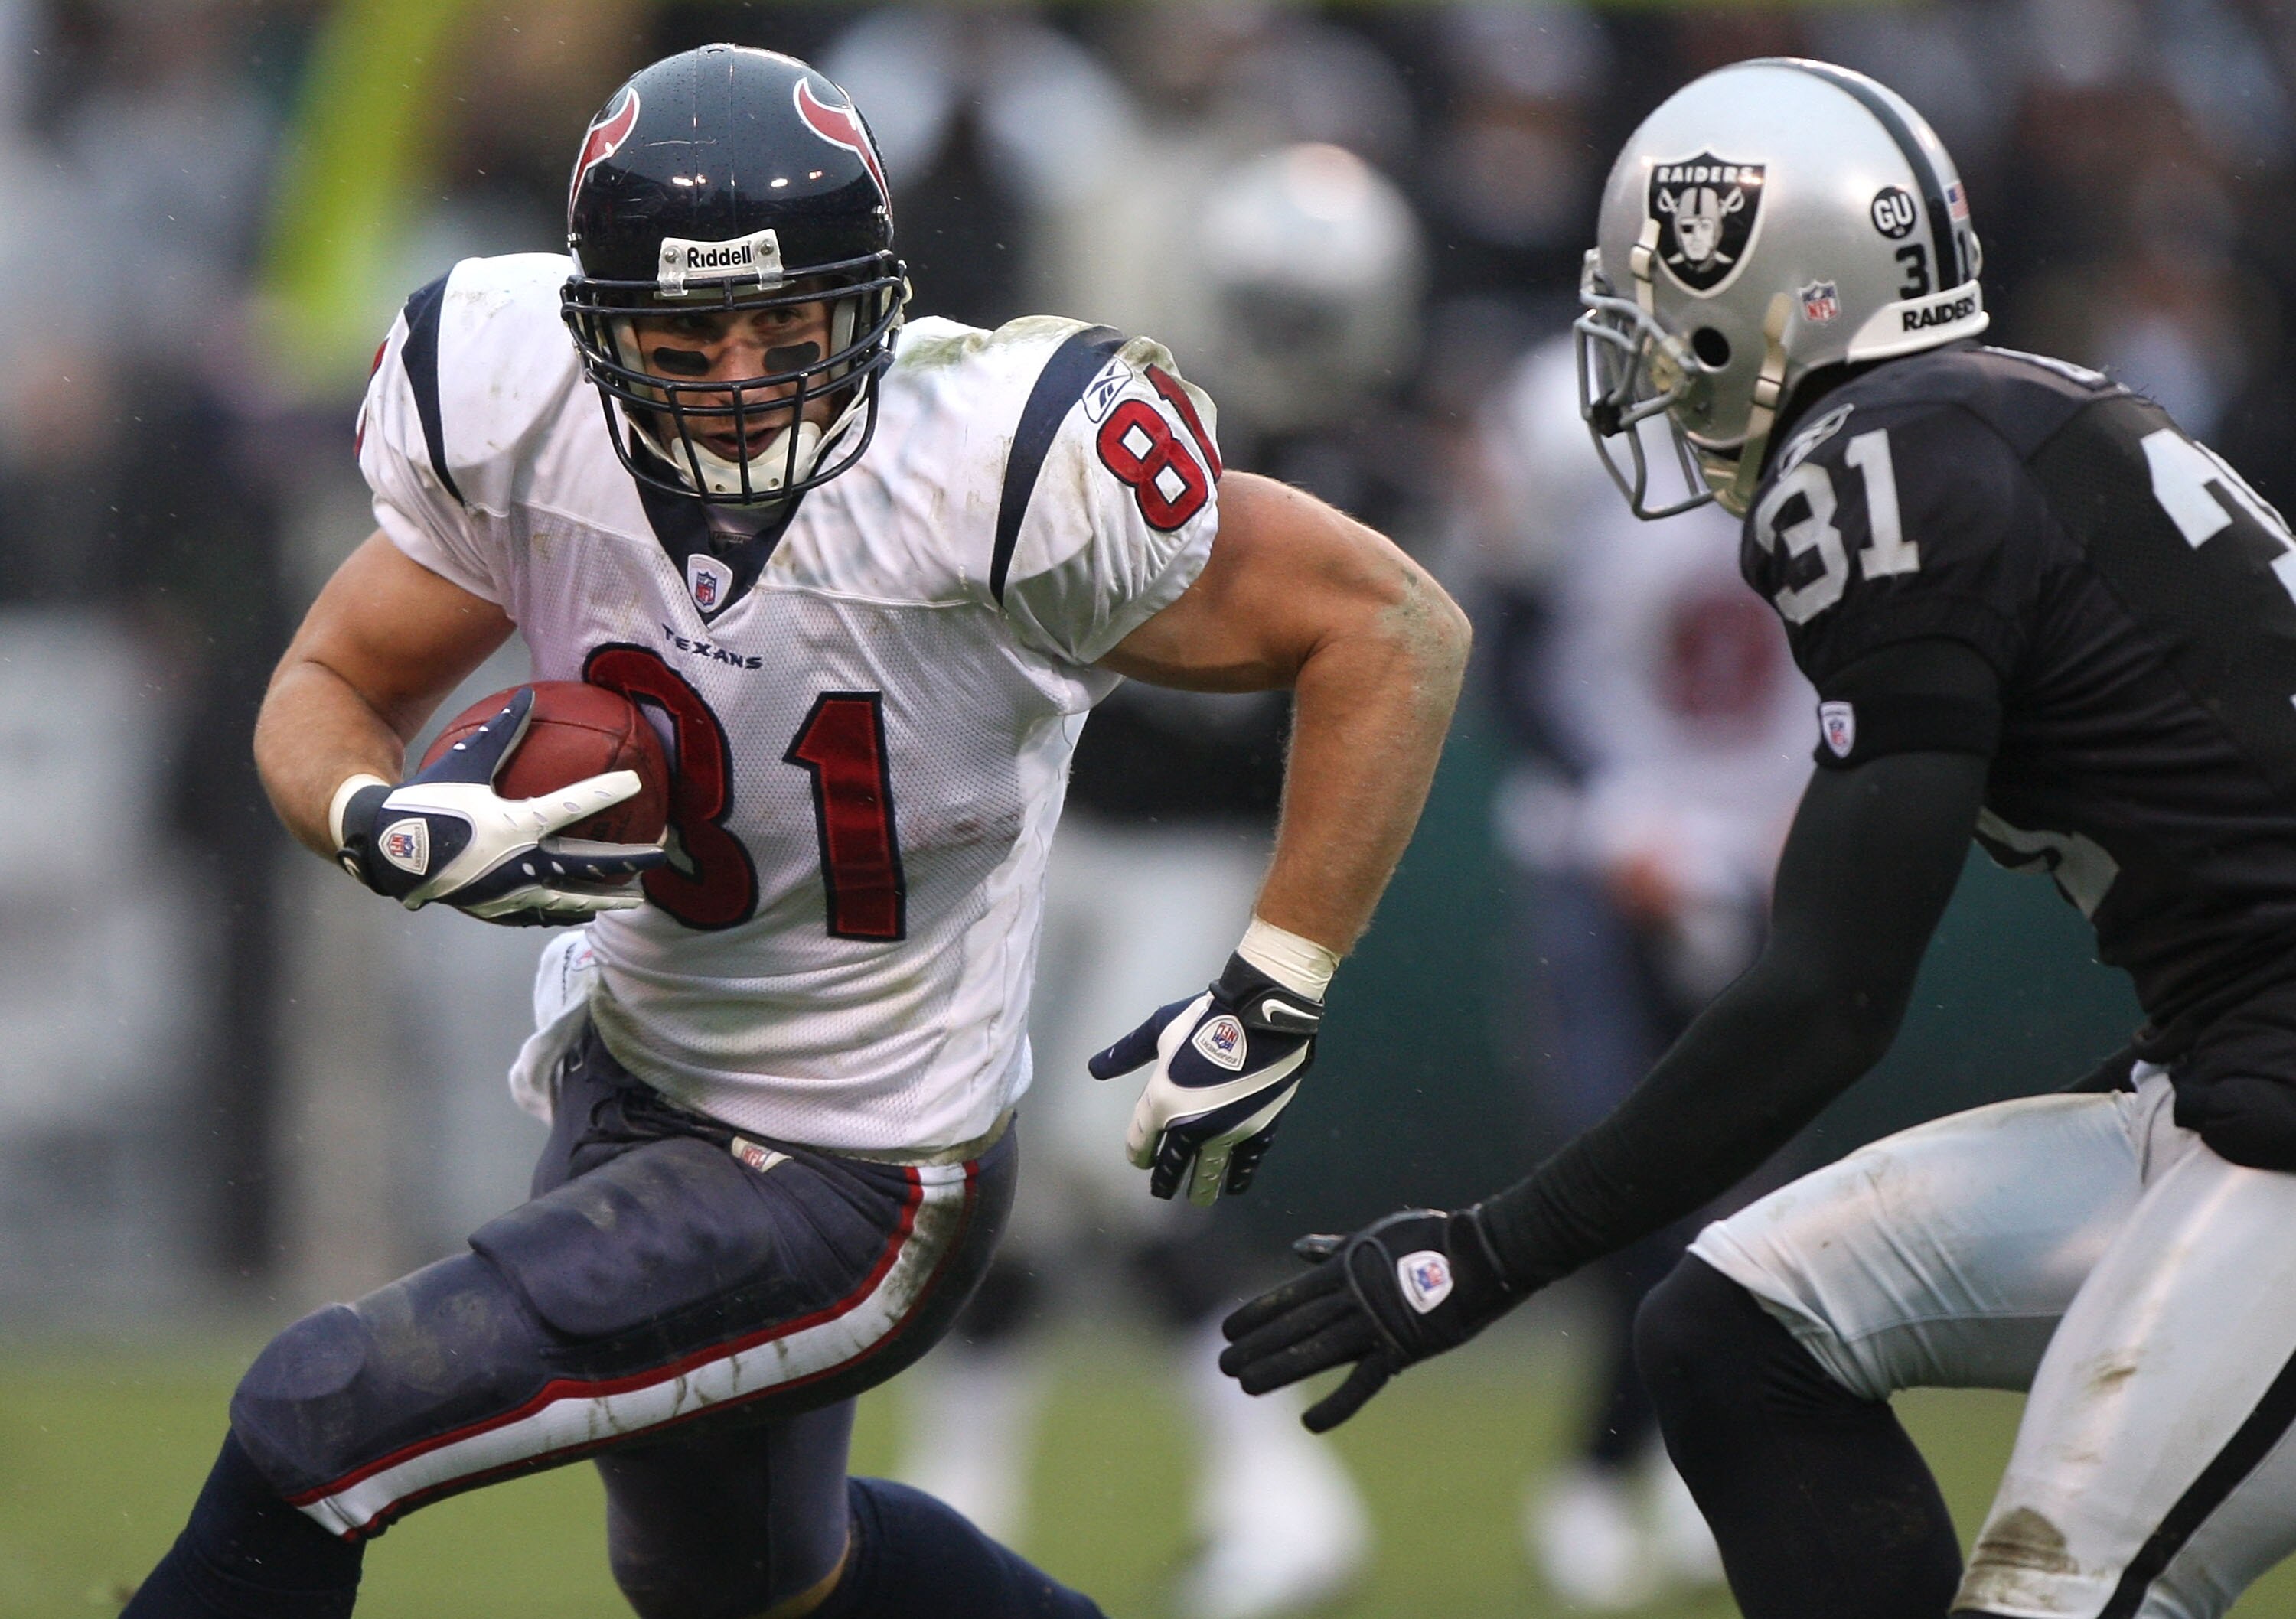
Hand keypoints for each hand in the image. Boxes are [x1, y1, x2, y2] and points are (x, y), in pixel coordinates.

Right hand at [336, 688, 664, 926]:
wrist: (387, 851)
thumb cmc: (426, 800)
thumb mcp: (464, 762)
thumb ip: (501, 732)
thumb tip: (529, 695)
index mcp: (514, 825)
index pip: (571, 806)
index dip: (605, 791)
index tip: (636, 782)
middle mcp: (519, 864)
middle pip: (588, 862)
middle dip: (629, 859)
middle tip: (663, 854)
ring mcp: (511, 893)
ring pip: (572, 898)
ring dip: (607, 898)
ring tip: (637, 899)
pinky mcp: (499, 910)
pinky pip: (543, 912)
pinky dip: (569, 909)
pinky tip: (586, 908)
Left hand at [1088, 954, 1320, 1205]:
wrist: (1261, 1018)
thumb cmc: (1205, 1018)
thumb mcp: (1158, 1030)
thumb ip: (1127, 1053)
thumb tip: (1094, 1069)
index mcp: (1162, 1102)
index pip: (1141, 1139)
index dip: (1138, 1152)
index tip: (1141, 1161)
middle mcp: (1190, 1126)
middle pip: (1173, 1162)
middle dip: (1166, 1178)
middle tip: (1162, 1192)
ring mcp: (1226, 1131)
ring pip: (1208, 1168)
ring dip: (1201, 1186)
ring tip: (1198, 1198)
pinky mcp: (1257, 1129)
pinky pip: (1246, 1161)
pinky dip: (1240, 1175)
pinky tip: (1235, 1185)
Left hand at [1219, 1205, 1525, 1430]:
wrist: (1479, 1255)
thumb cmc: (1428, 1238)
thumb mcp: (1371, 1237)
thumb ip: (1333, 1249)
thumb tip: (1298, 1248)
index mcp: (1344, 1271)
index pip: (1289, 1297)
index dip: (1255, 1314)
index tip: (1226, 1329)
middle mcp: (1351, 1300)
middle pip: (1293, 1327)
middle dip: (1256, 1346)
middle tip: (1222, 1364)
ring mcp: (1375, 1326)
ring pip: (1315, 1352)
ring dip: (1278, 1369)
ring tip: (1245, 1384)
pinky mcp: (1402, 1350)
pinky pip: (1363, 1383)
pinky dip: (1337, 1404)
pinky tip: (1310, 1421)